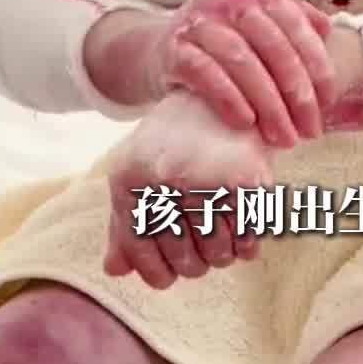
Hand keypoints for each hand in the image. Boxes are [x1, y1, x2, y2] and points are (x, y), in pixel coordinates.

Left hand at [105, 87, 274, 288]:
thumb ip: (124, 225)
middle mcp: (160, 181)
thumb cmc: (176, 141)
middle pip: (185, 262)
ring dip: (225, 254)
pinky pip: (247, 240)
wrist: (223, 92)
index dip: (160, 271)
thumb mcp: (138, 173)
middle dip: (198, 262)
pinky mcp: (243, 181)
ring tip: (225, 234)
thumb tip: (114, 270)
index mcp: (127, 179)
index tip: (175, 265)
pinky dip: (248, 245)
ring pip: (218, 256)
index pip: (140, 257)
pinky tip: (244, 230)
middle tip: (206, 243)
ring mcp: (201, 180)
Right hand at [161, 0, 338, 145]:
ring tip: (283, 136)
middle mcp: (229, 1)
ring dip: (267, 104)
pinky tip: (246, 123)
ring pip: (241, 61)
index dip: (317, 65)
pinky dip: (229, 99)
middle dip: (296, 93)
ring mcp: (199, 23)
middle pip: (273, 46)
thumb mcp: (258, 24)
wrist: (162, 47)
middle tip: (309, 130)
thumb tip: (327, 30)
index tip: (328, 103)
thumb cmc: (224, 41)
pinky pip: (205, 74)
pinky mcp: (174, 49)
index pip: (296, 26)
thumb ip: (293, 22)